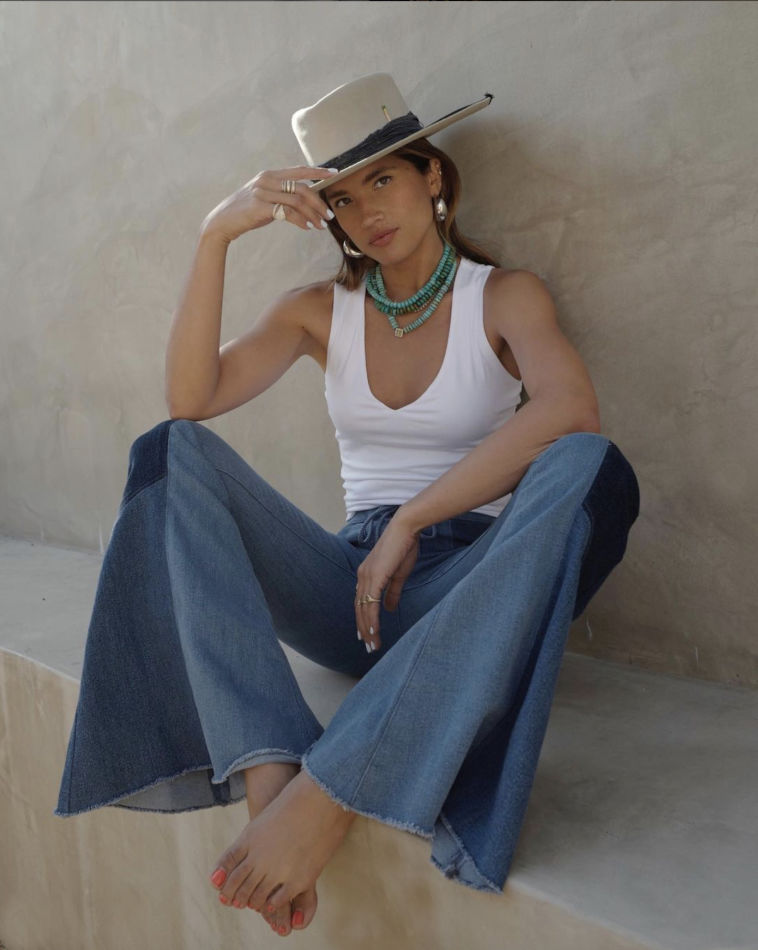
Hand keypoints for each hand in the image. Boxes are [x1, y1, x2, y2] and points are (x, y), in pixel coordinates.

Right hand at [201, 165, 338, 243]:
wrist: (223, 221)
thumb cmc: (246, 211)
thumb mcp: (265, 197)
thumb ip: (282, 194)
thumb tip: (304, 200)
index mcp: (270, 174)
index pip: (299, 170)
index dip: (318, 171)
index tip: (335, 172)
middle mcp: (267, 180)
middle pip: (302, 188)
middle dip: (319, 203)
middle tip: (329, 216)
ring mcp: (263, 192)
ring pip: (298, 201)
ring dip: (313, 215)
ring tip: (321, 226)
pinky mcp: (260, 207)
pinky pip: (288, 213)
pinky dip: (301, 221)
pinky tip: (307, 228)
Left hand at [355, 516, 420, 652]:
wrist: (405, 529)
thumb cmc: (404, 547)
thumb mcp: (398, 574)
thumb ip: (392, 592)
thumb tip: (388, 609)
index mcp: (366, 575)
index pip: (362, 603)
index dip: (364, 620)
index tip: (367, 635)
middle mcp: (362, 577)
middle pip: (359, 609)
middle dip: (364, 630)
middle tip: (369, 647)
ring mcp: (367, 576)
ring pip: (364, 609)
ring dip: (368, 629)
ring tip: (373, 645)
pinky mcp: (375, 576)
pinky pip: (371, 603)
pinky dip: (372, 618)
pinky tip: (375, 631)